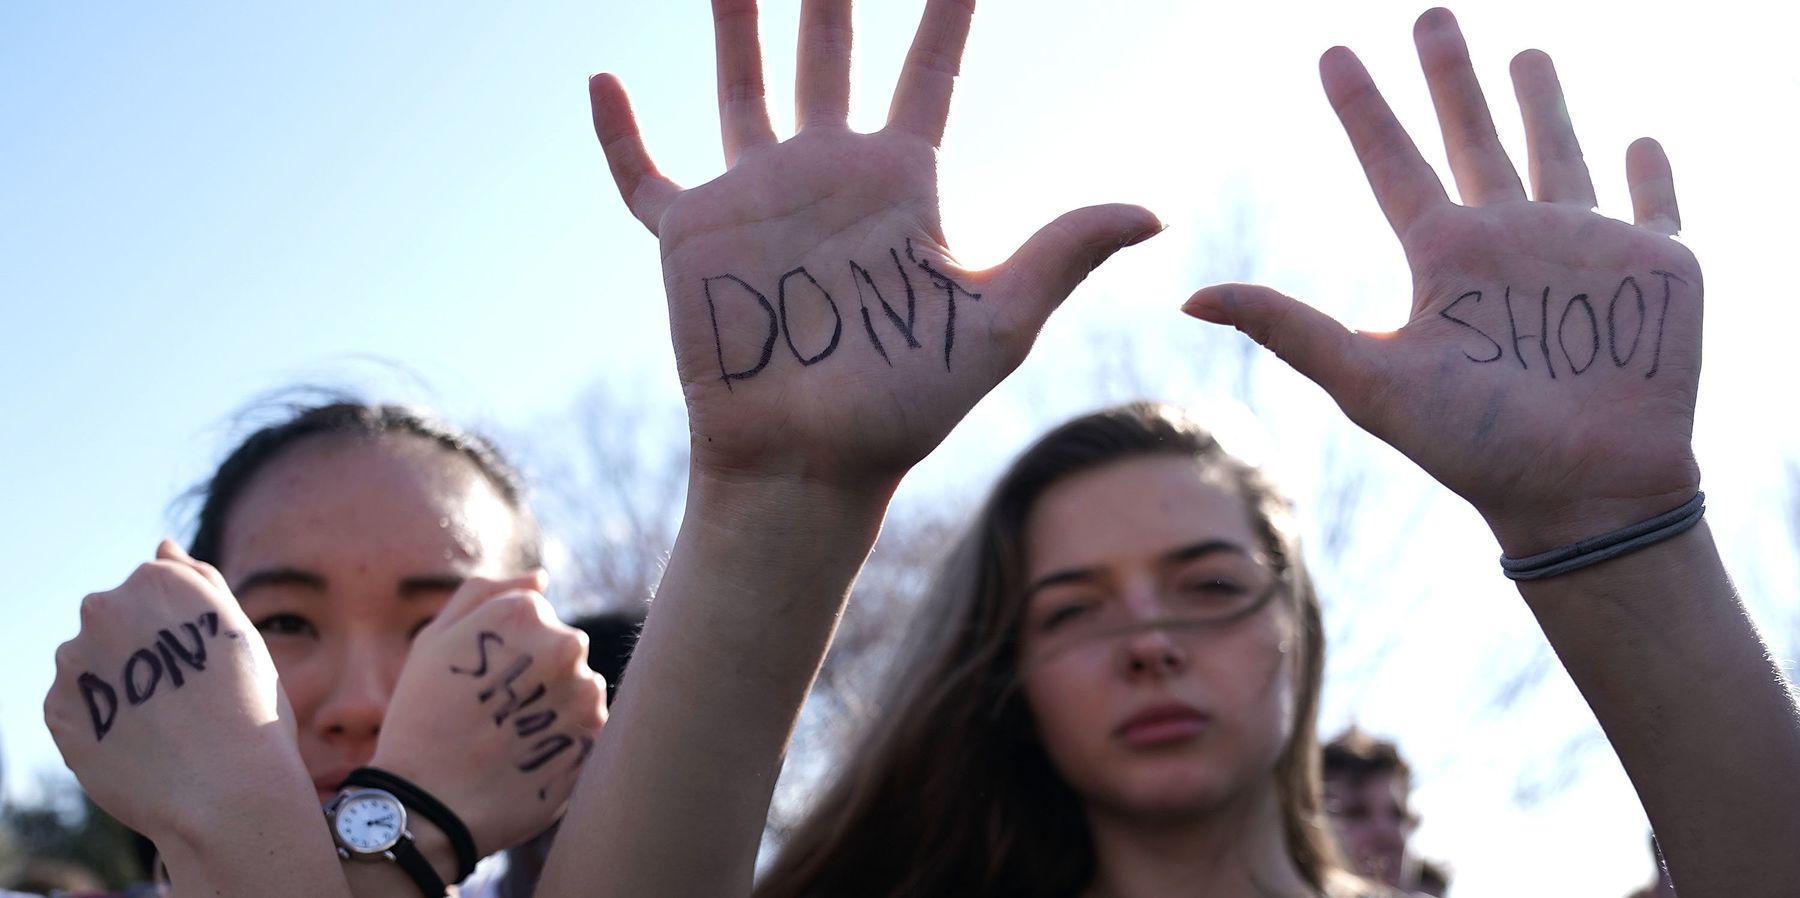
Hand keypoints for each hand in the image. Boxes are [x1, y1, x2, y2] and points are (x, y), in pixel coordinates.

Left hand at [45, 541, 303, 840]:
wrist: (227, 790)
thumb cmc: (249, 707)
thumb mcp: (238, 632)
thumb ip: (197, 581)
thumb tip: (161, 547)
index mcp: (156, 579)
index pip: (152, 588)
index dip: (180, 630)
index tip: (202, 663)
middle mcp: (104, 608)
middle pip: (114, 621)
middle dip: (138, 651)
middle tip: (184, 698)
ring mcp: (74, 661)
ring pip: (90, 665)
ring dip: (117, 687)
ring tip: (162, 726)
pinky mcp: (58, 710)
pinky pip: (76, 708)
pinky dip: (102, 722)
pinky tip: (138, 744)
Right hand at [371, 574, 605, 858]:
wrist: (430, 805)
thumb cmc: (421, 719)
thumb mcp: (433, 642)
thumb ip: (486, 595)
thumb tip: (541, 578)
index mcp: (525, 612)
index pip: (537, 614)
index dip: (505, 649)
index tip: (481, 679)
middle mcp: (565, 645)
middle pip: (563, 649)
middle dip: (536, 674)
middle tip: (494, 710)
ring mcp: (585, 693)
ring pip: (579, 687)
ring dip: (555, 706)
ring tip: (509, 736)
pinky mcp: (596, 738)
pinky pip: (589, 727)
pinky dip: (564, 739)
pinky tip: (528, 755)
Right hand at [591, 0, 1160, 492]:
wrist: (809, 465)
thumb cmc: (906, 405)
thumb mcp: (998, 325)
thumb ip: (1063, 253)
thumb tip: (1157, 213)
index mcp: (902, 182)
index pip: (931, 68)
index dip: (947, 6)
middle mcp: (828, 173)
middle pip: (831, 51)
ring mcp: (756, 198)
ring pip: (741, 88)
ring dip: (736, 24)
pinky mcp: (691, 239)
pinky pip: (644, 177)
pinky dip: (620, 136)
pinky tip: (603, 82)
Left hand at [1184, 8, 1701, 552]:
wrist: (1579, 492)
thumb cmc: (1475, 445)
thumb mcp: (1371, 380)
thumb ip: (1289, 328)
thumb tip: (1189, 299)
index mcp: (1443, 258)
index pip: (1392, 163)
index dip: (1364, 109)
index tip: (1331, 54)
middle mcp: (1505, 242)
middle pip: (1471, 137)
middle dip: (1451, 77)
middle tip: (1430, 13)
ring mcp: (1581, 249)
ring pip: (1556, 153)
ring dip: (1542, 104)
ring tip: (1525, 51)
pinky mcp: (1656, 267)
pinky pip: (1656, 205)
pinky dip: (1652, 172)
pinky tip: (1641, 138)